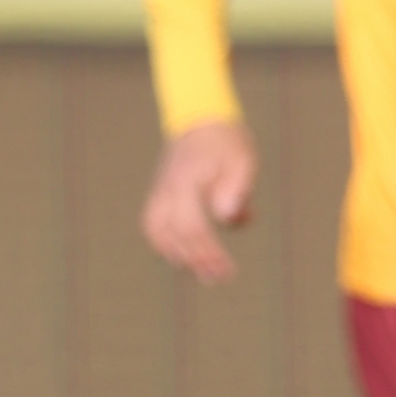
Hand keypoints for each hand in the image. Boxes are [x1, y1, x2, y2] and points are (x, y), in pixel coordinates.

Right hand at [143, 118, 258, 283]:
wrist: (202, 119)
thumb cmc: (227, 142)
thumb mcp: (242, 160)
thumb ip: (236, 189)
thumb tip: (228, 218)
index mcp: (186, 182)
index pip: (193, 227)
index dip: (209, 253)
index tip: (228, 270)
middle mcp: (166, 189)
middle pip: (175, 235)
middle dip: (198, 260)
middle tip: (221, 278)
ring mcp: (159, 191)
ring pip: (158, 232)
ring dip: (180, 256)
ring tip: (203, 274)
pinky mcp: (159, 193)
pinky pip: (153, 224)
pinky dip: (165, 243)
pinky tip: (184, 258)